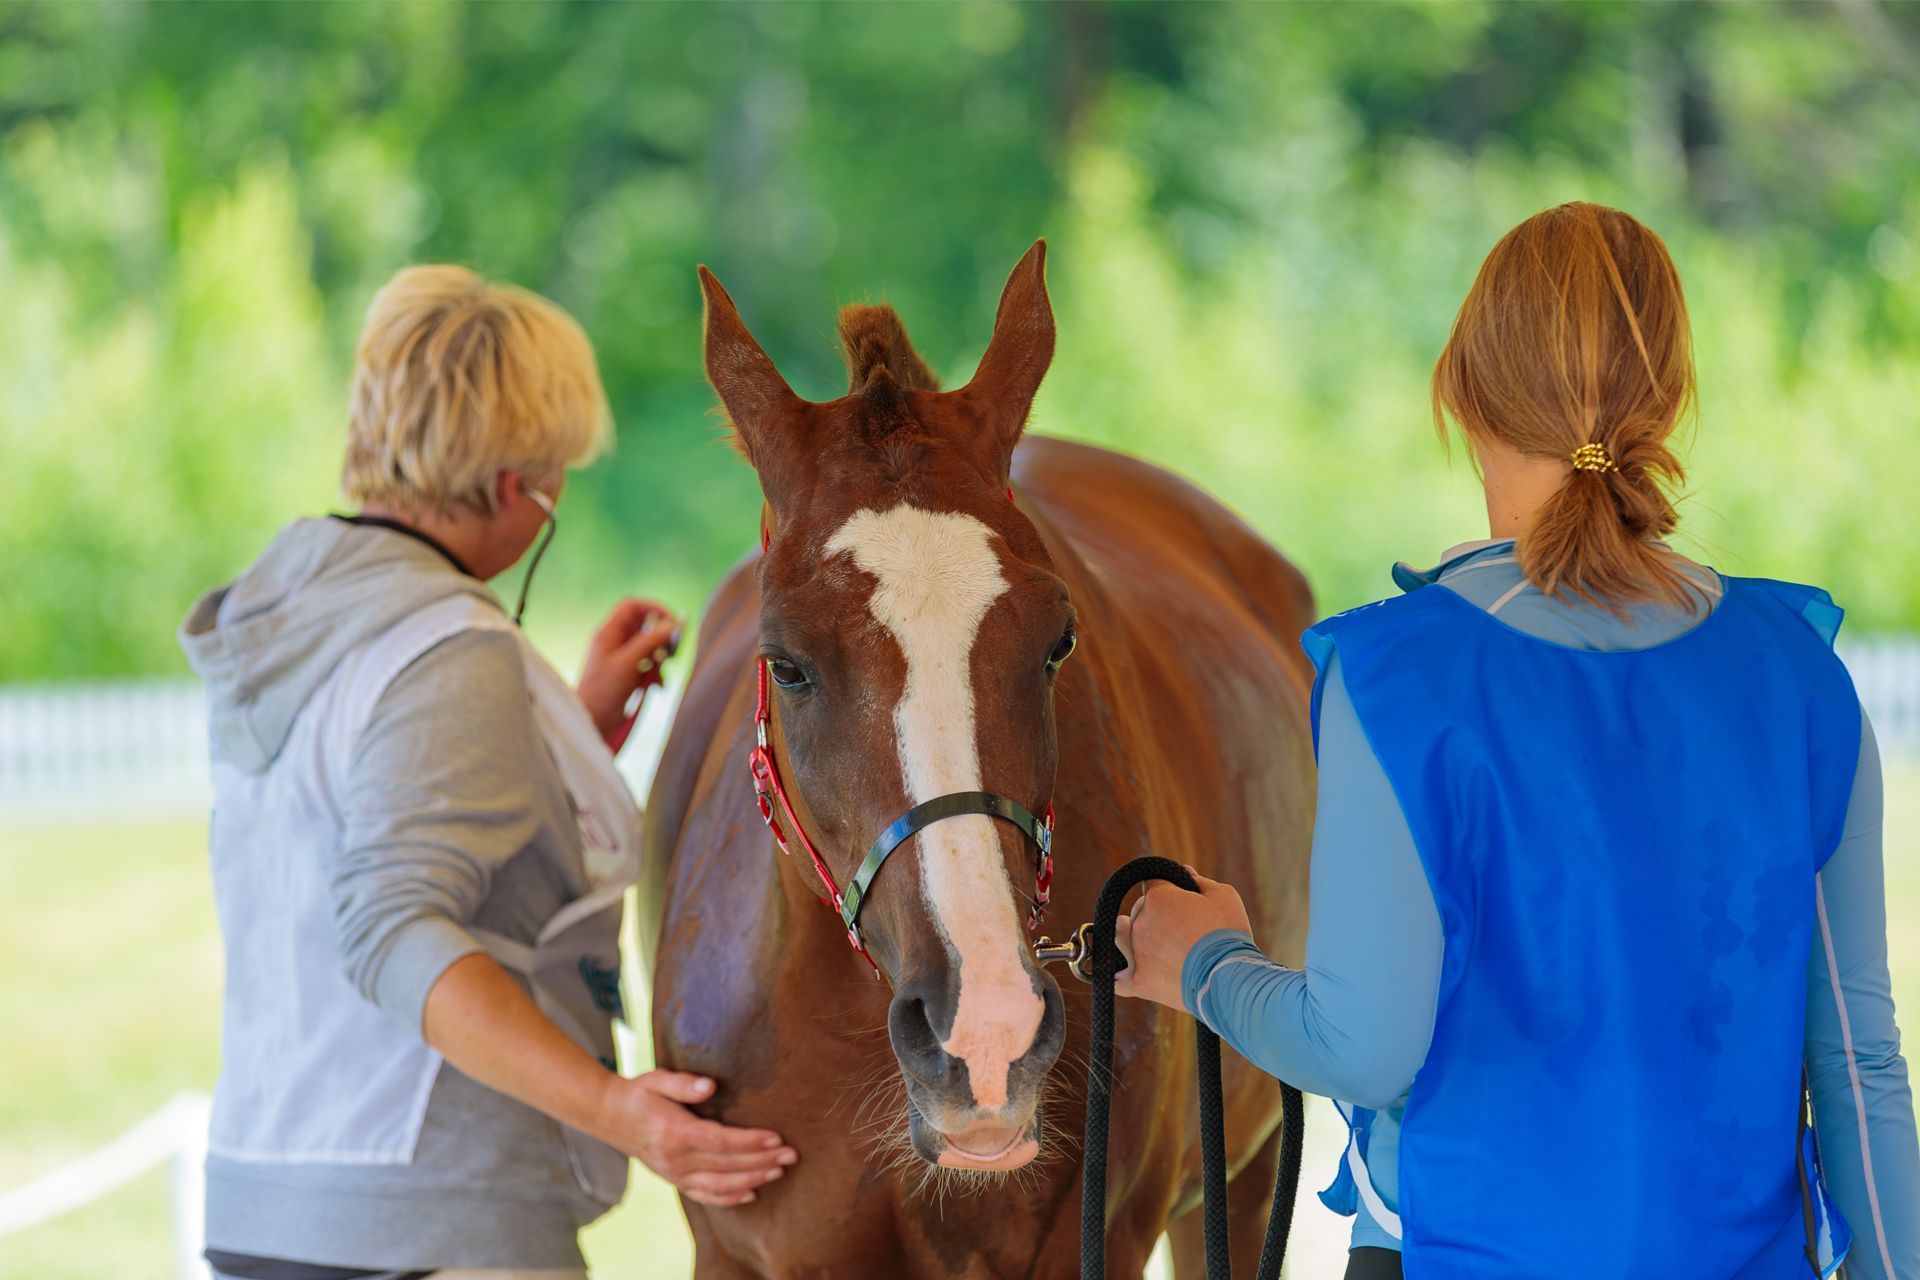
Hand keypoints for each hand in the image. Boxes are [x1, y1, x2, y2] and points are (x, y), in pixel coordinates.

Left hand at [578, 599, 679, 750]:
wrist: (593, 721)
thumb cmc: (603, 691)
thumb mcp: (629, 663)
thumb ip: (649, 641)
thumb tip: (671, 625)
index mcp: (608, 633)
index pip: (632, 607)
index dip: (653, 608)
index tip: (672, 621)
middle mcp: (614, 642)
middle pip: (644, 626)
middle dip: (660, 637)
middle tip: (672, 650)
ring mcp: (621, 658)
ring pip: (649, 647)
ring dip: (660, 658)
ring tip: (661, 673)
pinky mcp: (628, 674)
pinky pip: (648, 665)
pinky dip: (656, 673)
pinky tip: (657, 686)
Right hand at [591, 1070, 796, 1206]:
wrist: (610, 1117)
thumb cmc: (639, 1094)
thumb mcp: (656, 1079)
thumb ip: (683, 1083)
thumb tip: (710, 1085)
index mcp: (675, 1133)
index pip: (721, 1142)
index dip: (751, 1142)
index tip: (776, 1137)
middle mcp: (676, 1159)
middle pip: (727, 1165)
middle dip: (762, 1161)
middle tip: (791, 1155)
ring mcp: (675, 1173)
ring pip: (720, 1185)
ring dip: (753, 1179)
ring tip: (779, 1170)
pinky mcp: (675, 1180)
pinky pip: (705, 1195)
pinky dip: (729, 1198)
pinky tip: (752, 1193)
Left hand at [1112, 866, 1252, 1009]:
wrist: (1230, 979)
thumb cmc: (1229, 935)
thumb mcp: (1224, 897)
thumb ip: (1200, 881)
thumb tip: (1185, 872)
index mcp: (1158, 897)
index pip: (1152, 884)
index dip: (1168, 891)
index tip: (1182, 901)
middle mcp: (1140, 922)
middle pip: (1138, 910)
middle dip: (1155, 915)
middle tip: (1181, 929)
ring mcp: (1135, 952)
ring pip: (1119, 937)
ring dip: (1129, 937)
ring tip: (1151, 946)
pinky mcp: (1137, 982)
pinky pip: (1115, 979)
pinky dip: (1119, 975)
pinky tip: (1125, 974)